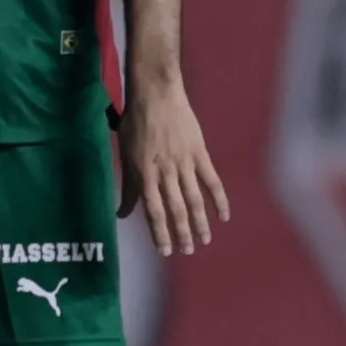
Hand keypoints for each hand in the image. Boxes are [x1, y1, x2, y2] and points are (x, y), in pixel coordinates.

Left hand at [116, 75, 229, 255]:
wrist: (157, 95)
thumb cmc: (136, 124)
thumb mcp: (126, 155)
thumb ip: (129, 187)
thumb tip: (122, 214)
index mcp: (144, 173)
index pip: (153, 210)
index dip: (159, 232)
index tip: (164, 251)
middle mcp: (165, 172)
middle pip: (176, 209)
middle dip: (181, 233)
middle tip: (187, 251)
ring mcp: (185, 163)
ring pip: (194, 199)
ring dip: (199, 222)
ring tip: (204, 240)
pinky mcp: (200, 154)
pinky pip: (212, 181)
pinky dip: (219, 199)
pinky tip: (223, 216)